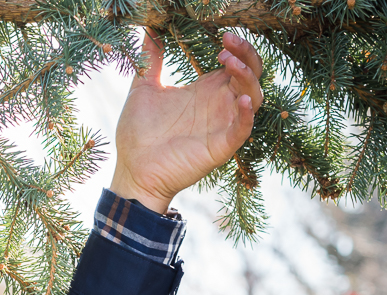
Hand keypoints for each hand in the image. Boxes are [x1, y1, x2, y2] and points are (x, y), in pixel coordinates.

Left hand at [110, 30, 263, 215]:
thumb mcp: (144, 89)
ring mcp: (222, 126)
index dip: (236, 48)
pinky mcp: (220, 147)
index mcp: (205, 90)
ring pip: (254, 97)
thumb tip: (148, 31)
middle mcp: (219, 105)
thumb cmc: (138, 134)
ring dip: (247, 78)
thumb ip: (151, 61)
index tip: (222, 36)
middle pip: (250, 75)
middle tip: (228, 44)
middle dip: (246, 56)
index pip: (235, 63)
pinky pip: (243, 130)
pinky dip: (246, 115)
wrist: (132, 171)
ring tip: (230, 65)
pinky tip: (242, 100)